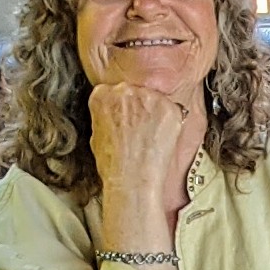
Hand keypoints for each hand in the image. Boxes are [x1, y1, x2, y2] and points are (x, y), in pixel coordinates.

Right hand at [88, 81, 202, 205]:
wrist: (132, 179)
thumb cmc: (114, 164)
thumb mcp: (97, 135)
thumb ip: (106, 116)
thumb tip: (116, 114)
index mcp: (102, 96)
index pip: (113, 91)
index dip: (122, 107)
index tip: (126, 117)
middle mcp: (124, 91)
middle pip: (135, 92)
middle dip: (139, 108)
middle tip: (140, 129)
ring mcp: (148, 97)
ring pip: (155, 99)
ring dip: (155, 113)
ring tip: (151, 137)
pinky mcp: (169, 107)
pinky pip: (173, 109)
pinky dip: (171, 122)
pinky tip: (162, 138)